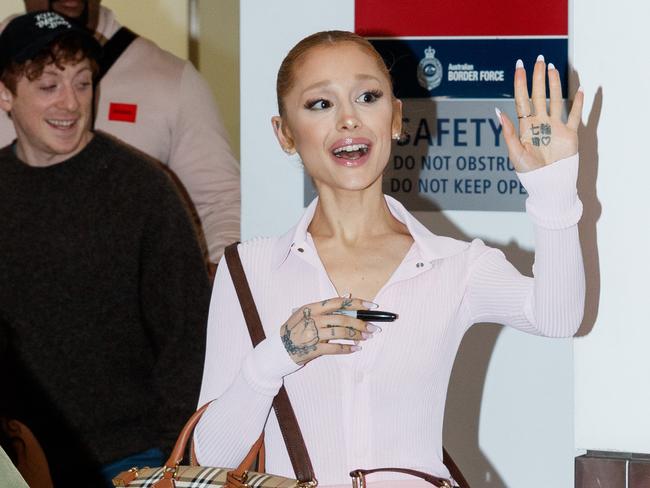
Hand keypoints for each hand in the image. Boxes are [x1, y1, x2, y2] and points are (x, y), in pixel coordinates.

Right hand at [280, 296, 378, 364]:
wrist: (278, 349)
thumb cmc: (295, 329)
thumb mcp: (306, 313)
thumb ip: (326, 306)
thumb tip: (347, 296)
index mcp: (311, 308)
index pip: (338, 302)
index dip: (356, 303)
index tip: (371, 306)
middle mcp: (312, 319)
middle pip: (342, 318)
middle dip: (361, 323)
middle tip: (373, 328)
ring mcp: (312, 334)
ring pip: (340, 333)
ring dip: (356, 336)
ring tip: (366, 338)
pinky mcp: (313, 349)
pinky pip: (334, 348)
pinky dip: (347, 349)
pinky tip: (355, 349)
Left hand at [498, 55, 583, 172]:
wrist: (547, 184)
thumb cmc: (528, 172)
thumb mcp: (515, 153)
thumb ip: (508, 132)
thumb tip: (497, 112)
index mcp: (525, 126)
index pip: (522, 99)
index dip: (520, 83)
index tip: (519, 66)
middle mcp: (540, 123)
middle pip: (539, 95)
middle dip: (538, 77)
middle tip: (539, 58)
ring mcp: (555, 127)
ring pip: (556, 100)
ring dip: (555, 84)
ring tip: (553, 68)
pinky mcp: (569, 134)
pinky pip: (574, 116)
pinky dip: (578, 103)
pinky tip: (580, 90)